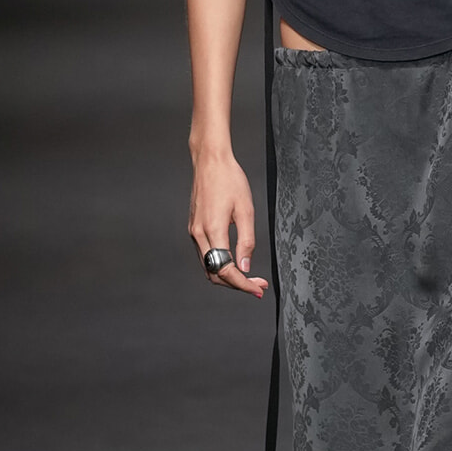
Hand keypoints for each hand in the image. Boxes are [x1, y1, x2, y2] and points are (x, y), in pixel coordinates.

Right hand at [189, 151, 268, 298]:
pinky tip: (234, 261)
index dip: (243, 284)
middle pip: (215, 274)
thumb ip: (247, 241)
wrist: (210, 161)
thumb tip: (246, 267)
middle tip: (257, 285)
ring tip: (249, 277)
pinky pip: (205, 255)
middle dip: (236, 284)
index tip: (258, 289)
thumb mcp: (246, 210)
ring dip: (228, 276)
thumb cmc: (230, 180)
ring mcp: (194, 231)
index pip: (226, 270)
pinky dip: (219, 264)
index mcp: (213, 230)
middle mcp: (199, 234)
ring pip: (208, 266)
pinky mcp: (194, 227)